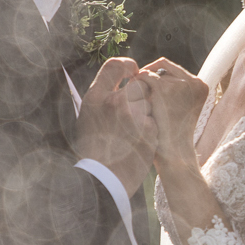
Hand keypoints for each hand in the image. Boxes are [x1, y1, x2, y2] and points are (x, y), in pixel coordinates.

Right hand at [73, 56, 153, 187]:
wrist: (104, 178)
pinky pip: (156, 119)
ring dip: (147, 112)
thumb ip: (103, 93)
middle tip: (134, 110)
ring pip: (151, 102)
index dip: (126, 66)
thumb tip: (121, 79)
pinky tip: (138, 140)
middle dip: (141, 94)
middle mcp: (117, 103)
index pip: (115, 66)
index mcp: (97, 97)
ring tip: (132, 131)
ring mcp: (136, 116)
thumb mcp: (88, 115)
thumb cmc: (94, 147)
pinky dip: (151, 128)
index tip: (133, 71)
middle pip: (139, 84)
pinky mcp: (151, 130)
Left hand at [137, 58, 211, 175]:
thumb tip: (147, 75)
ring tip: (138, 104)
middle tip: (138, 95)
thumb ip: (174, 92)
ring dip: (141, 86)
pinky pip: (143, 78)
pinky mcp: (164, 90)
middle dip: (148, 80)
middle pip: (162, 68)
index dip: (156, 76)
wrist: (172, 157)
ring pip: (151, 73)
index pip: (173, 70)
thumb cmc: (171, 139)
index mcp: (201, 86)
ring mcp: (180, 85)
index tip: (145, 89)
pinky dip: (136, 88)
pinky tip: (134, 104)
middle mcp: (195, 82)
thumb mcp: (179, 111)